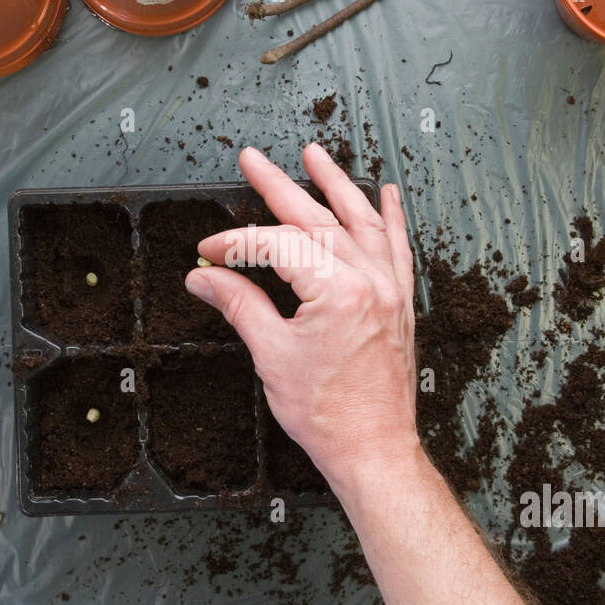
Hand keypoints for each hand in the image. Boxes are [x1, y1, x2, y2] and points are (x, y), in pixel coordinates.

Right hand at [185, 144, 419, 491]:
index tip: (208, 251)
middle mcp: (370, 281)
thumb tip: (205, 277)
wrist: (373, 449)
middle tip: (252, 159)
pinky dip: (390, 219)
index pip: (277, 246)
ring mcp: (389, 289)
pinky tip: (386, 195)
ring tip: (315, 154)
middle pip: (317, 220)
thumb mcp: (273, 356)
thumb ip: (240, 305)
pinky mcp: (399, 303)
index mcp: (338, 291)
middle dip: (279, 187)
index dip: (237, 244)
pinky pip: (397, 248)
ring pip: (361, 222)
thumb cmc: (328, 414)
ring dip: (336, 185)